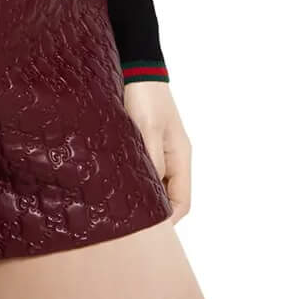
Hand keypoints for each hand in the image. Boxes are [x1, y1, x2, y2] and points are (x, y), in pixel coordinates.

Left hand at [124, 81, 190, 222]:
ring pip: (156, 185)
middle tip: (129, 225)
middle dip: (154, 213)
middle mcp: (173, 157)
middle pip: (169, 197)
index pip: (182, 203)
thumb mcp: (146, 129)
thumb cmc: (144, 95)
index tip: (147, 234)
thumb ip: (151, 162)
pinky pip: (144, 170)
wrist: (136, 65)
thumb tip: (152, 197)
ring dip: (143, 196)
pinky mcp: (145, 142)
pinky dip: (135, 180)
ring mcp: (160, 150)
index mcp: (181, 157)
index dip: (167, 222)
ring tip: (120, 207)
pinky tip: (117, 184)